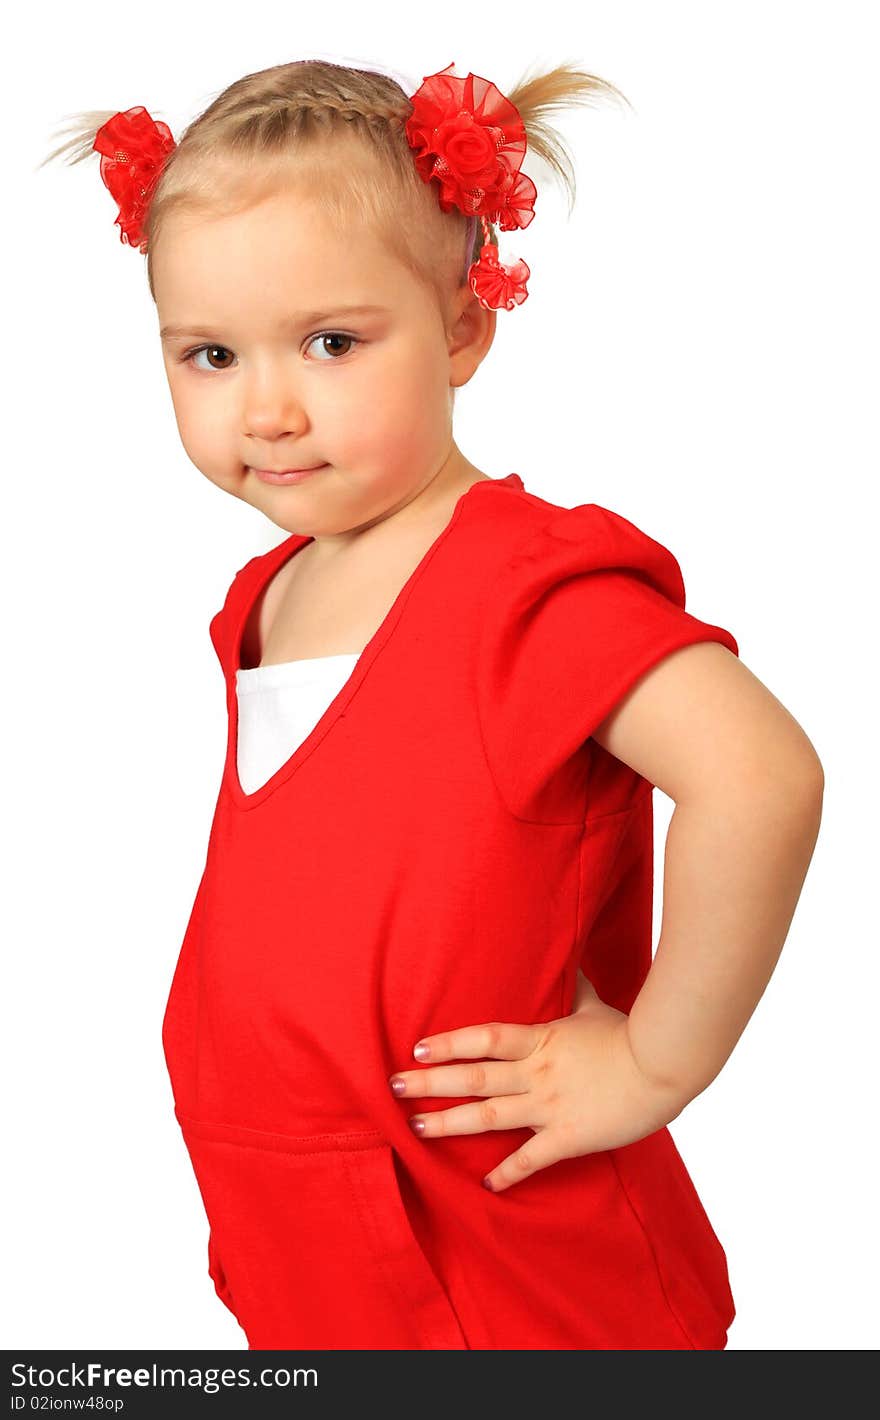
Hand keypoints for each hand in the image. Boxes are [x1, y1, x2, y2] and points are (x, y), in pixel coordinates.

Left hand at [388, 970, 686, 1192]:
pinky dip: (507, 1174)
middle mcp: (536, 1073)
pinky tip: (485, 1186)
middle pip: (473, 1077)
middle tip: (392, 1086)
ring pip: (489, 1116)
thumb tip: (566, 960)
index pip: (484, 1038)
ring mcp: (549, 1106)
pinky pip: (531, 1159)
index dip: (449, 1043)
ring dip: (449, 1123)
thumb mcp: (594, 1005)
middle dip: (430, 1082)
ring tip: (415, 1128)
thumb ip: (573, 988)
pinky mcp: (568, 1137)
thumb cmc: (630, 1033)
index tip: (417, 1048)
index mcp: (540, 1040)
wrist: (664, 1065)